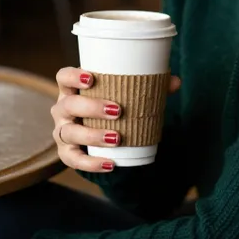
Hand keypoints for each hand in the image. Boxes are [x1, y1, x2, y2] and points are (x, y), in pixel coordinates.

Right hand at [51, 67, 180, 172]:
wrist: (102, 132)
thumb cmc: (112, 103)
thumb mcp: (125, 92)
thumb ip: (150, 85)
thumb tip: (176, 81)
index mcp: (73, 88)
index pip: (63, 76)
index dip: (73, 76)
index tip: (92, 78)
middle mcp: (63, 108)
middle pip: (69, 105)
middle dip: (91, 107)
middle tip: (118, 110)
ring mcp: (62, 131)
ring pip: (69, 133)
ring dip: (92, 136)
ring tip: (117, 138)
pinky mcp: (67, 153)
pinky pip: (73, 160)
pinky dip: (90, 163)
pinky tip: (110, 163)